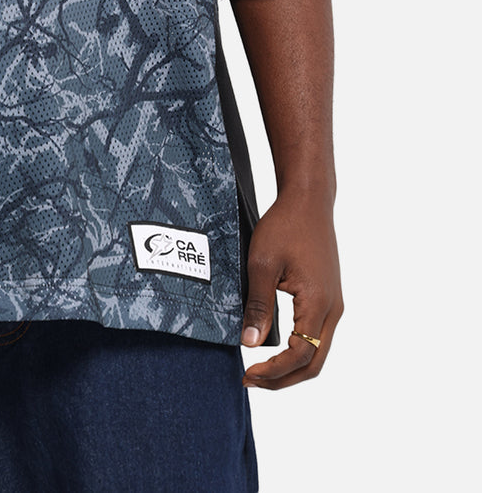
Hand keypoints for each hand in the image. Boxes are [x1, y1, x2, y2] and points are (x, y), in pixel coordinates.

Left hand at [240, 190, 343, 389]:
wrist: (308, 201)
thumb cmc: (285, 226)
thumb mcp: (262, 263)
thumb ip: (258, 304)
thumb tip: (250, 343)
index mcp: (318, 303)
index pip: (300, 354)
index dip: (273, 371)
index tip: (247, 373)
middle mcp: (333, 309)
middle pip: (314, 362)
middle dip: (283, 379)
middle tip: (251, 380)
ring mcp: (333, 304)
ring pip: (318, 352)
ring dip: (291, 367)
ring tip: (260, 370)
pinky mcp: (328, 298)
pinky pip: (317, 336)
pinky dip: (299, 351)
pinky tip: (275, 348)